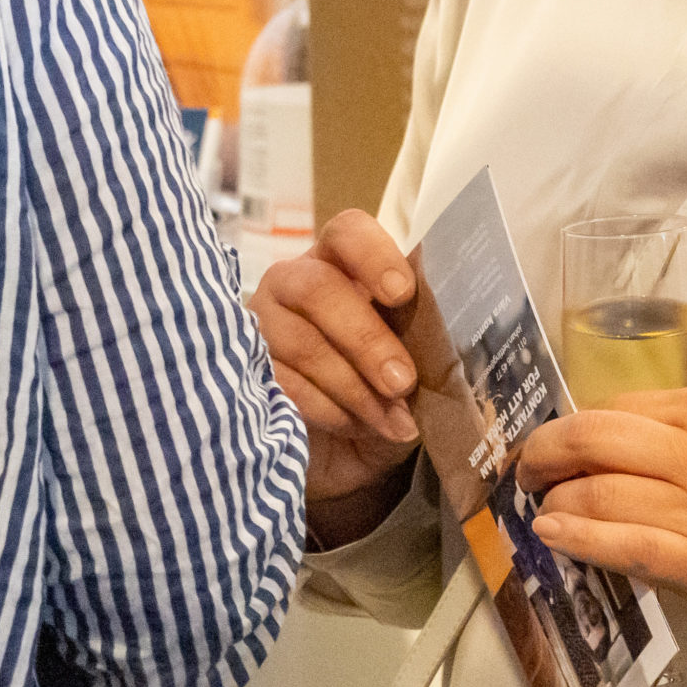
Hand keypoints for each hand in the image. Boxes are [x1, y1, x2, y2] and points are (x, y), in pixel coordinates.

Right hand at [248, 209, 421, 541]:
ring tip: (391, 419)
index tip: (402, 292)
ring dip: (354, 387)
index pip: (347, 232)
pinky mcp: (244, 374)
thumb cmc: (387, 390)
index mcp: (343, 265)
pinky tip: (355, 427)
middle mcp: (294, 284)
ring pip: (301, 343)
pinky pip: (282, 386)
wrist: (348, 453)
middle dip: (366, 339)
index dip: (373, 255)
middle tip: (402, 381)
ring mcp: (262, 327)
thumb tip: (441, 326)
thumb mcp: (414, 360)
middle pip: (319, 289)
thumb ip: (423, 333)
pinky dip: (328, 410)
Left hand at [517, 375, 686, 616]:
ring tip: (542, 504)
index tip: (562, 436)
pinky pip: (630, 550)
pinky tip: (556, 535)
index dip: (577, 422)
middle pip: (595, 441)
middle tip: (529, 464)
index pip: (620, 407)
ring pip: (601, 497)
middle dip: (546, 451)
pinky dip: (582, 541)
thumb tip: (659, 408)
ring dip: (556, 499)